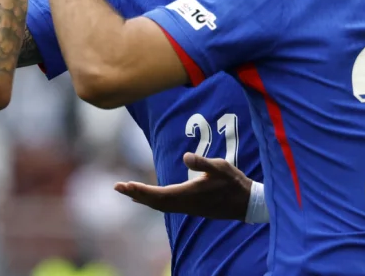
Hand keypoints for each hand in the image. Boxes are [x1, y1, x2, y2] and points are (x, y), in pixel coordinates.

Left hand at [113, 152, 251, 219]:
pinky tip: (147, 198)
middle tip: (117, 187)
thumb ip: (203, 162)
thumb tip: (186, 157)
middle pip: (155, 202)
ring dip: (143, 197)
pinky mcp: (191, 207)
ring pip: (160, 205)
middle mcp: (185, 204)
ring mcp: (188, 207)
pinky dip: (153, 201)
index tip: (125, 186)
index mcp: (189, 194)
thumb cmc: (234, 183)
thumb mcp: (221, 167)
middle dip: (136, 194)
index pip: (159, 194)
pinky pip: (166, 206)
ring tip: (128, 191)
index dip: (141, 190)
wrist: (247, 203)